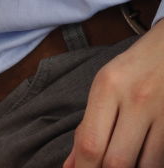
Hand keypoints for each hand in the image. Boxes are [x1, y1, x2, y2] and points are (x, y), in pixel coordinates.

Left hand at [63, 18, 163, 167]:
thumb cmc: (133, 68)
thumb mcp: (105, 86)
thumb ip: (87, 127)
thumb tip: (71, 166)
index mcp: (107, 86)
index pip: (90, 143)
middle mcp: (134, 99)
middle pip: (116, 162)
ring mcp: (160, 111)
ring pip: (144, 167)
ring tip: (121, 164)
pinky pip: (161, 160)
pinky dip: (148, 166)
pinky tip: (139, 160)